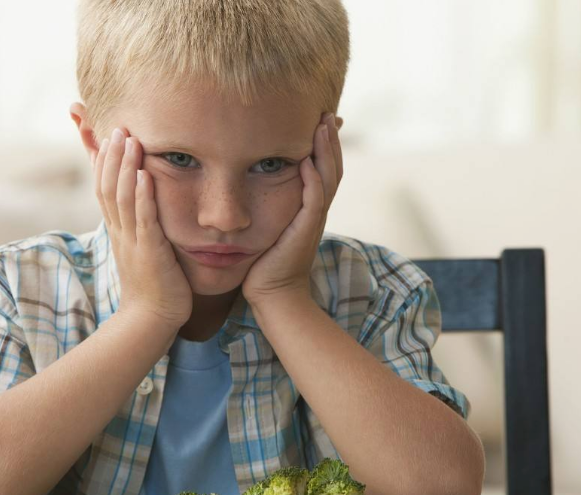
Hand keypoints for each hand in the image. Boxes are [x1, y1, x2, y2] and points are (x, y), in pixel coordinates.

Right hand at [93, 128, 192, 327]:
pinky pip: (143, 220)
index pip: (103, 188)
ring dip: (124, 168)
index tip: (105, 133)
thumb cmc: (153, 285)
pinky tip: (145, 176)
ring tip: (129, 140)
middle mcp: (120, 232)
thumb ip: (140, 224)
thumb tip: (142, 205)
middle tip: (117, 127)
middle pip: (107, 187)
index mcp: (118, 230)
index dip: (101, 160)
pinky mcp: (149, 252)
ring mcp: (132, 241)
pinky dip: (143, 197)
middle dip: (111, 156)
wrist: (150, 320)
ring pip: (122, 198)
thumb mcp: (142, 248)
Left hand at [242, 113, 342, 306]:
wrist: (272, 295)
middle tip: (328, 113)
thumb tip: (249, 183)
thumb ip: (267, 206)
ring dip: (326, 151)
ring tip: (323, 126)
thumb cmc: (264, 264)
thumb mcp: (267, 226)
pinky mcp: (305, 232)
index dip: (324, 145)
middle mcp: (316, 211)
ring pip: (328, 179)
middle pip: (332, 168)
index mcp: (308, 208)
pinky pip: (314, 201)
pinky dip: (313, 180)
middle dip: (330, 140)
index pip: (323, 169)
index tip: (319, 119)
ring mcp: (313, 221)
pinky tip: (307, 160)